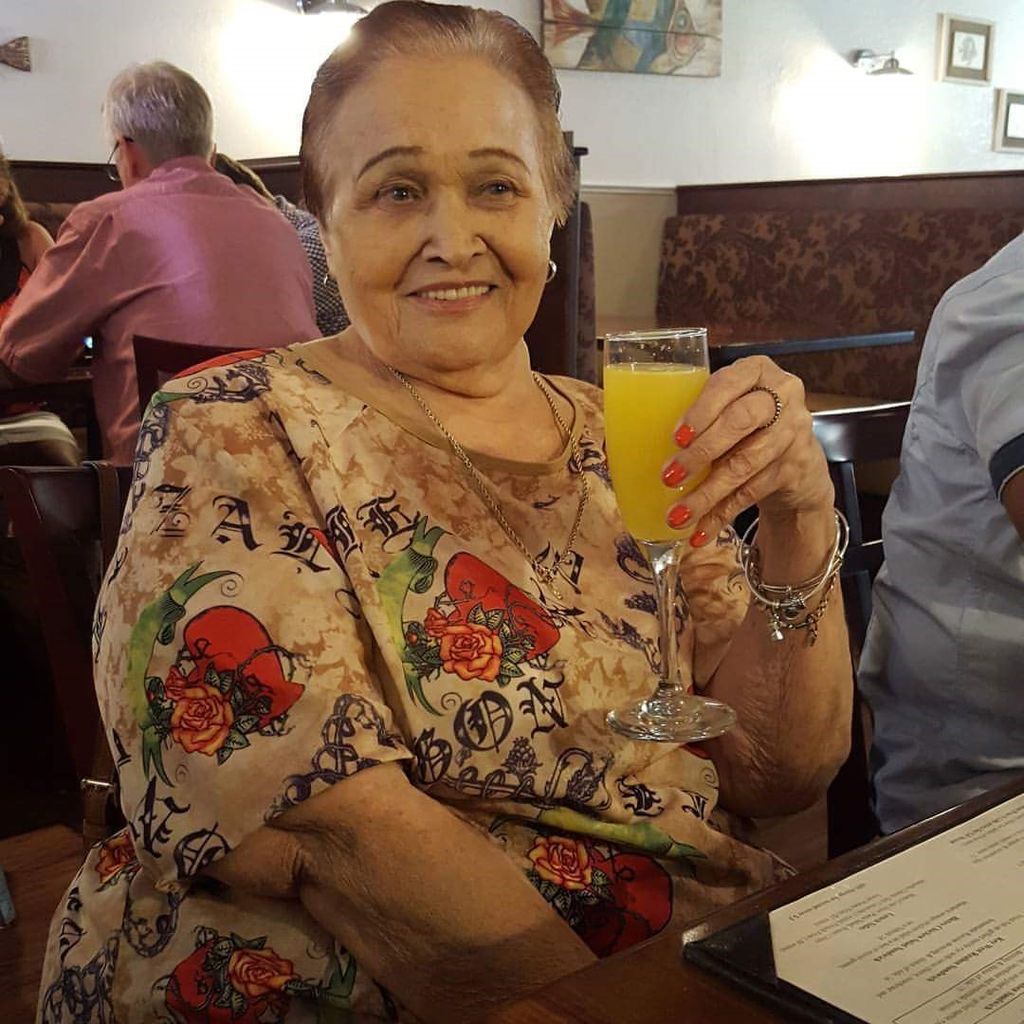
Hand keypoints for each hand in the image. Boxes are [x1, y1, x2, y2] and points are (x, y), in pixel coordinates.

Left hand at [661, 356, 832, 544]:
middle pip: (740, 422)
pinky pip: (753, 493)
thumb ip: (699, 413)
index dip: (701, 412)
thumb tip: (637, 441)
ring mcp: (793, 432)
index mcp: (757, 370)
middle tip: (669, 477)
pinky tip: (701, 530)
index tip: (676, 438)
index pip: (727, 384)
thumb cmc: (746, 426)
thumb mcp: (727, 406)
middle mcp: (782, 396)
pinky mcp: (796, 468)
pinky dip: (722, 513)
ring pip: (745, 464)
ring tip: (678, 515)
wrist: (797, 458)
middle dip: (701, 453)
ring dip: (707, 493)